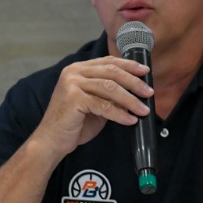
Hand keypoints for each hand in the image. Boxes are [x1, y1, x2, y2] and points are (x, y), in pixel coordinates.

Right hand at [30, 56, 152, 158]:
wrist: (52, 140)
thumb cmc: (74, 122)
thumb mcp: (96, 104)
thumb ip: (111, 95)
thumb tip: (136, 93)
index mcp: (78, 69)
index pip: (108, 62)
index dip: (129, 65)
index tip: (146, 71)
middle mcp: (74, 72)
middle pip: (112, 72)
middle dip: (134, 82)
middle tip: (149, 92)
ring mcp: (72, 84)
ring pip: (110, 88)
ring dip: (130, 100)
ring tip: (143, 109)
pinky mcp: (73, 98)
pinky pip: (103, 105)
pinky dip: (119, 113)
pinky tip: (130, 120)